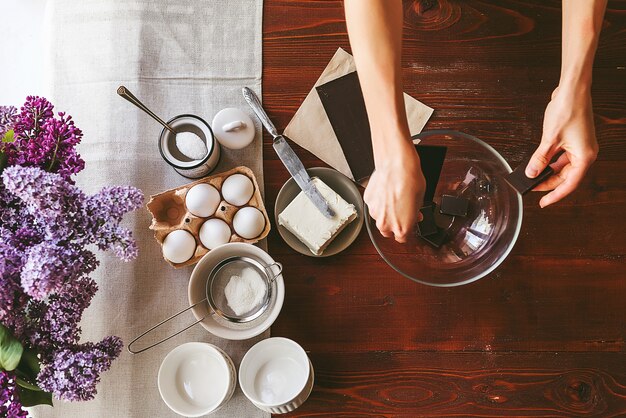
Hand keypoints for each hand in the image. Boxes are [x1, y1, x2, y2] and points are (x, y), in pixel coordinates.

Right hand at [365, 139, 425, 242]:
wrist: (396, 166)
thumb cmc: (410, 181)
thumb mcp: (420, 201)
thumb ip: (414, 213)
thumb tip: (414, 215)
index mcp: (402, 228)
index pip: (402, 239)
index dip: (407, 231)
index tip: (408, 225)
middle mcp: (386, 224)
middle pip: (388, 232)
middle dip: (394, 225)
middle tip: (401, 213)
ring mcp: (375, 212)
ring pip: (379, 219)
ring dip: (385, 213)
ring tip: (393, 199)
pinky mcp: (368, 201)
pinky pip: (374, 206)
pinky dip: (379, 202)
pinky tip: (386, 192)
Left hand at [526, 85, 597, 206]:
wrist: (573, 90)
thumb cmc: (567, 110)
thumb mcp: (549, 139)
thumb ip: (539, 159)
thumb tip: (531, 173)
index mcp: (584, 156)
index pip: (570, 184)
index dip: (555, 195)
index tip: (543, 203)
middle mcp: (585, 153)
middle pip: (566, 176)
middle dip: (549, 183)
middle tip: (532, 188)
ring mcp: (580, 146)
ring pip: (563, 167)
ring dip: (549, 172)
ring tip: (532, 177)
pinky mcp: (574, 140)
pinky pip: (562, 157)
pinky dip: (550, 161)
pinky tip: (539, 164)